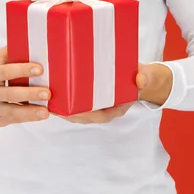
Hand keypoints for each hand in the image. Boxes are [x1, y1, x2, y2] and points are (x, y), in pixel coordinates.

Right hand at [0, 46, 51, 125]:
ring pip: (13, 111)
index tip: (40, 69)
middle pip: (11, 93)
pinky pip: (14, 119)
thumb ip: (9, 53)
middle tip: (47, 92)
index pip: (7, 71)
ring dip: (31, 111)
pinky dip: (28, 117)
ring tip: (46, 111)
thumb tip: (30, 43)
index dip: (23, 70)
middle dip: (30, 93)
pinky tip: (40, 115)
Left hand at [56, 62, 172, 124]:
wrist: (142, 77)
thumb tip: (140, 80)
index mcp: (115, 109)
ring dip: (63, 108)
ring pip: (77, 111)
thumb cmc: (141, 78)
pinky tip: (55, 92)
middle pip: (83, 115)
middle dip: (67, 113)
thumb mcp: (145, 77)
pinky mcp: (91, 98)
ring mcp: (97, 105)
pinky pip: (77, 102)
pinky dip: (66, 100)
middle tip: (53, 105)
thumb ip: (144, 78)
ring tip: (48, 100)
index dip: (84, 115)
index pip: (98, 116)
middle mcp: (104, 110)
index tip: (70, 111)